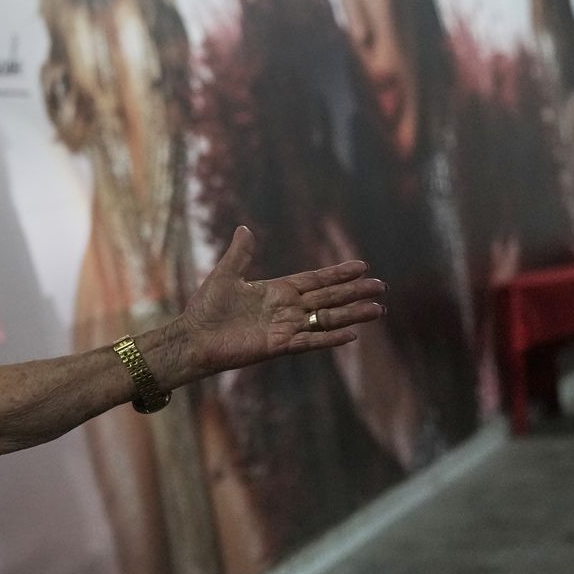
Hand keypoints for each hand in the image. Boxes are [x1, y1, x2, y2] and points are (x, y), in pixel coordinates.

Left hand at [175, 226, 386, 378]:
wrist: (193, 338)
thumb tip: (245, 227)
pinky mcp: (279, 346)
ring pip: (326, 319)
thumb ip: (240, 254)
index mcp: (276, 291)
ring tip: (378, 309)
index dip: (338, 274)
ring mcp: (285, 328)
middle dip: (354, 291)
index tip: (362, 266)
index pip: (315, 280)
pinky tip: (351, 334)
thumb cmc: (205, 308)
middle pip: (328, 298)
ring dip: (352, 314)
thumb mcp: (225, 275)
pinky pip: (310, 341)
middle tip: (381, 286)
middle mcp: (286, 309)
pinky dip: (330, 338)